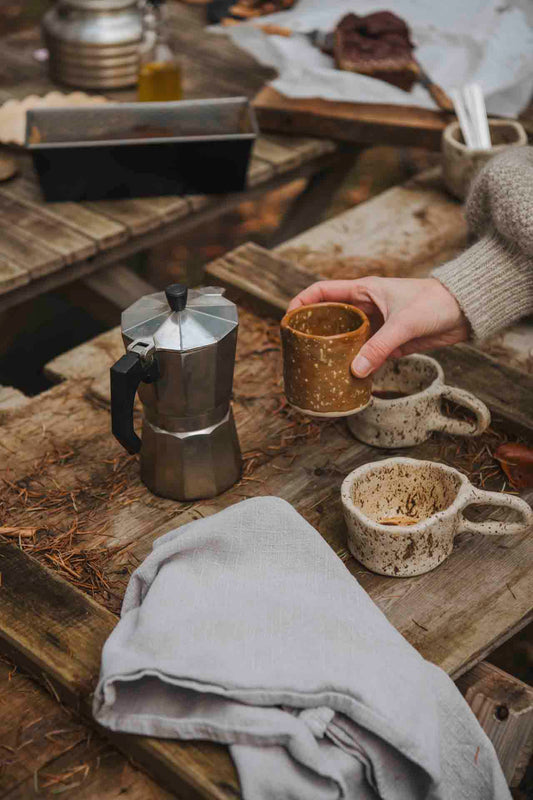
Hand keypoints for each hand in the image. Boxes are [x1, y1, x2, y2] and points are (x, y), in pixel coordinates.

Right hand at [287, 277, 468, 376]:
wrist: (464, 311)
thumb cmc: (434, 303)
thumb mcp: (404, 324)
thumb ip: (379, 347)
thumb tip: (355, 371)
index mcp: (363, 290)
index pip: (322, 291)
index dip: (302, 302)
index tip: (288, 319)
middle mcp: (366, 307)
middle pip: (330, 318)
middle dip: (314, 332)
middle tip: (298, 350)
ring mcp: (376, 326)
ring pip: (347, 339)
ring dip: (335, 352)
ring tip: (317, 367)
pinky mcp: (388, 343)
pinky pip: (366, 355)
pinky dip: (356, 365)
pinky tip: (347, 378)